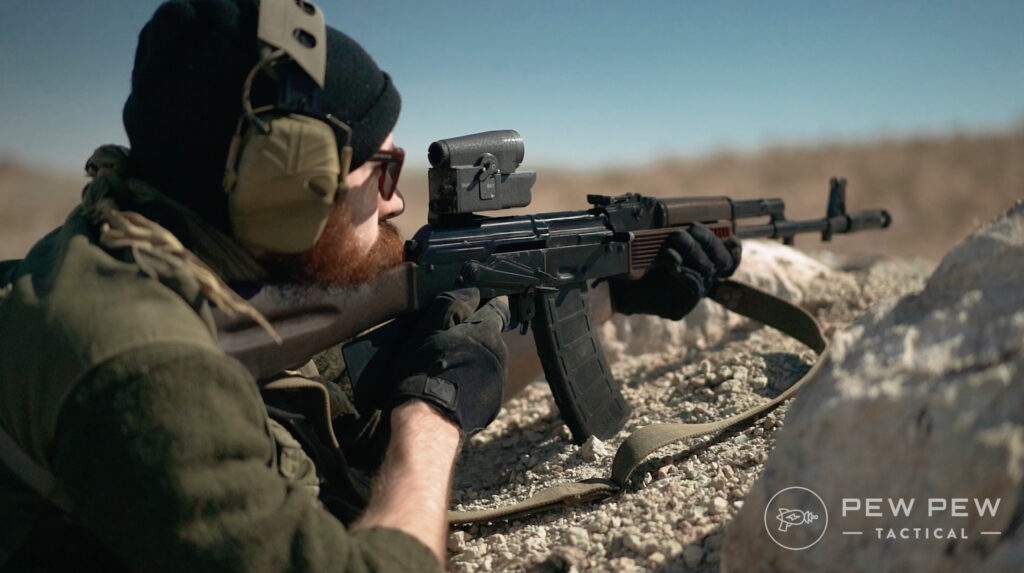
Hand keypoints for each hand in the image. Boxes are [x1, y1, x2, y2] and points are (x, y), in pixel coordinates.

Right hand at [390, 289, 509, 433]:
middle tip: (448, 341)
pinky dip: (470, 383)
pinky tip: (450, 387)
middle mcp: (499, 354)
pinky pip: (483, 385)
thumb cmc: (425, 370)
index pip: (499, 307)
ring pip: (486, 360)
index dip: (487, 303)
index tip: (477, 304)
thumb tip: (472, 292)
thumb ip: (452, 304)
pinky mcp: (492, 404)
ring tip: (445, 368)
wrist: (429, 420)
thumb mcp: (429, 328)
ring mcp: (498, 380)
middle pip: (490, 336)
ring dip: (471, 360)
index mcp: (487, 331)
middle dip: (474, 335)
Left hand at [609, 224, 740, 319]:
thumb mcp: (660, 239)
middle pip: (723, 262)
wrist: (612, 282)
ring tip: (673, 241)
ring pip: (708, 271)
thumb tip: (697, 221)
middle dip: (709, 242)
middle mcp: (701, 278)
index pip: (730, 257)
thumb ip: (681, 231)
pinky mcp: (681, 307)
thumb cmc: (636, 258)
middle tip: (686, 231)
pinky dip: (683, 270)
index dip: (733, 247)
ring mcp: (692, 294)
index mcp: (701, 262)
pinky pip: (694, 287)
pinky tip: (670, 259)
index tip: (729, 234)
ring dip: (693, 252)